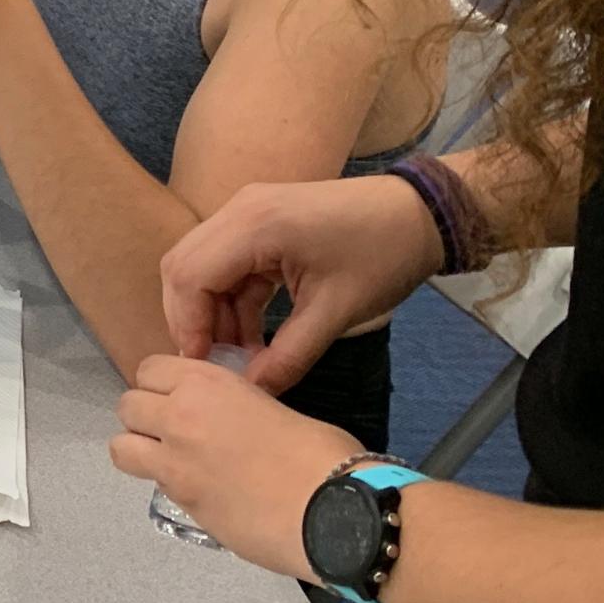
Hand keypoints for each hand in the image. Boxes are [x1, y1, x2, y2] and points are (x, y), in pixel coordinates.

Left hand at [110, 354, 355, 577]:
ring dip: (140, 451)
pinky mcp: (179, 502)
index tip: (180, 397)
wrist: (334, 512)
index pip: (150, 368)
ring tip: (172, 462)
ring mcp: (174, 461)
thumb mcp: (275, 409)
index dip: (162, 383)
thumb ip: (238, 410)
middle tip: (175, 432)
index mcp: (207, 383)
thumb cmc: (323, 455)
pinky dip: (164, 485)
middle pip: (128, 405)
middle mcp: (180, 415)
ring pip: (120, 447)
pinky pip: (151, 484)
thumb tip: (232, 427)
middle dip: (145, 416)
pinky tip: (198, 492)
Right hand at [159, 174, 443, 386]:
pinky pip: (225, 262)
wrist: (421, 215)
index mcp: (254, 225)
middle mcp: (238, 210)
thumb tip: (253, 392)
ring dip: (210, 311)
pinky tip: (249, 333)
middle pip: (183, 267)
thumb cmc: (383, 257)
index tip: (203, 368)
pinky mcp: (258, 221)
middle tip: (212, 363)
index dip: (188, 325)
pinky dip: (230, 299)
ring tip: (236, 355)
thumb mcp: (336, 312)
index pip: (189, 276)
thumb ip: (289, 355)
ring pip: (201, 265)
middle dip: (191, 319)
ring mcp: (246, 212)